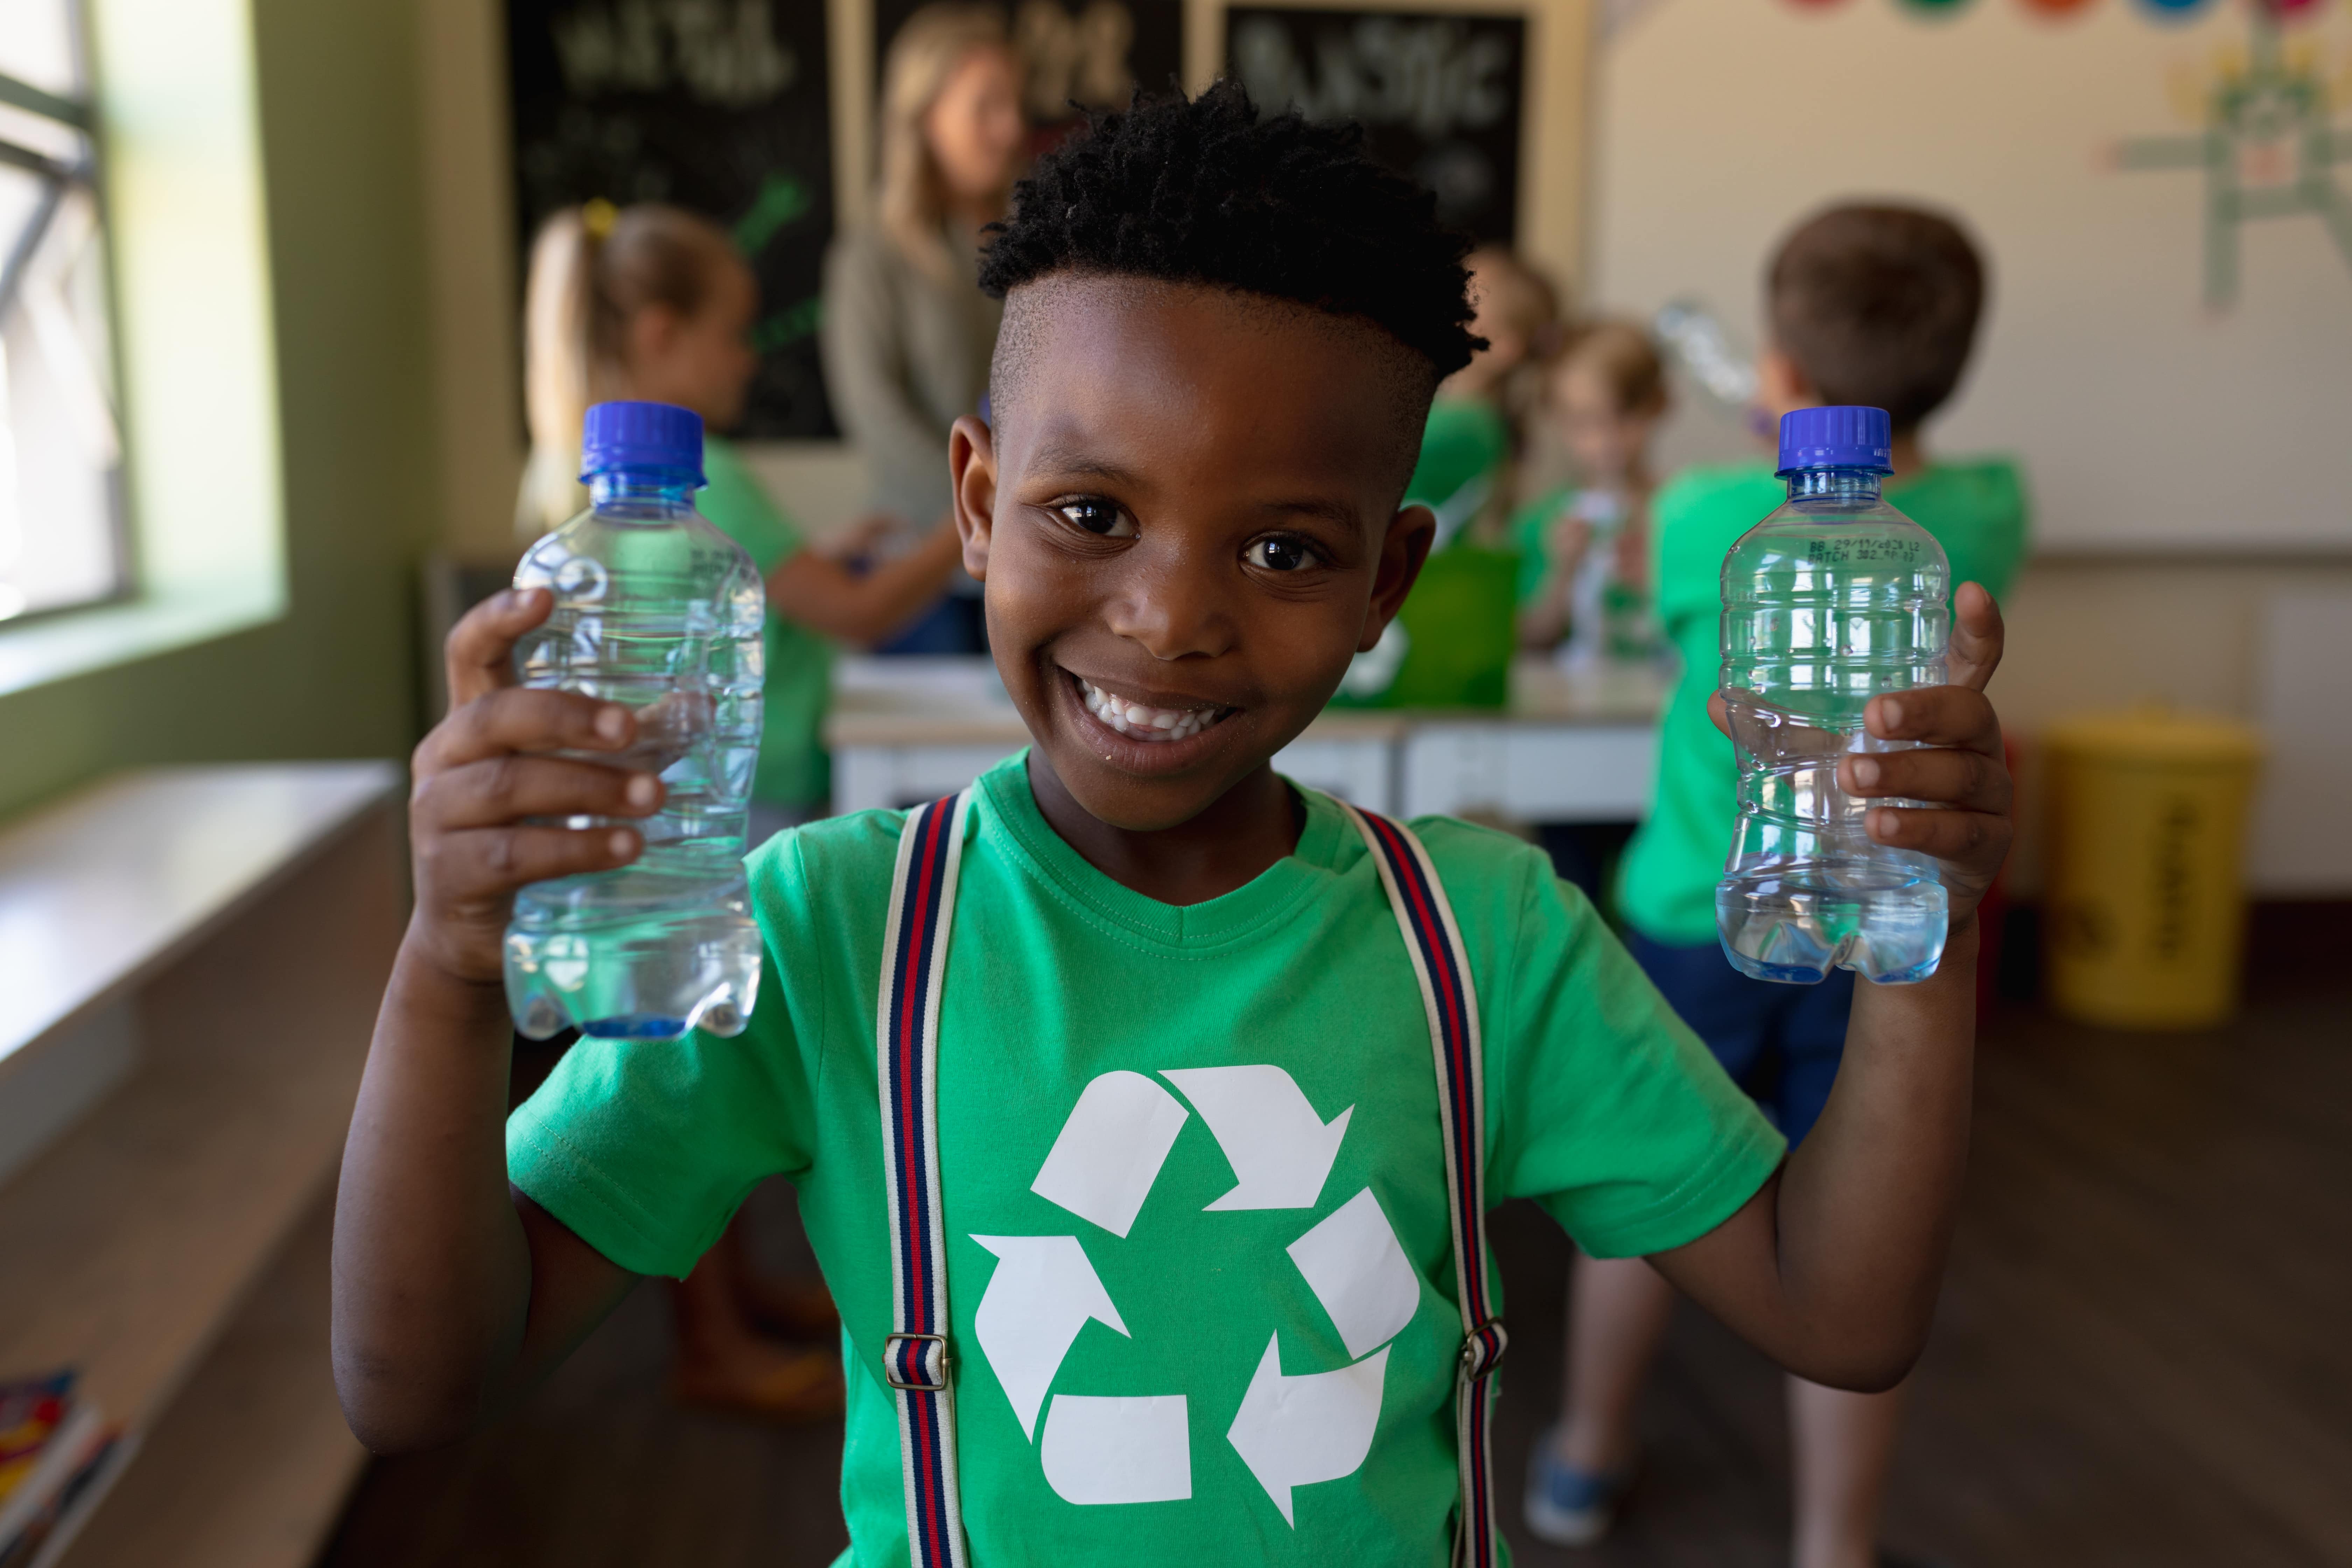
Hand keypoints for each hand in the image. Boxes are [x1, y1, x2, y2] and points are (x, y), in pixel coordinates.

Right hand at [405, 589, 662, 982]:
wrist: (475, 937)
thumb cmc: (530, 836)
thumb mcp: (567, 778)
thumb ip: (623, 741)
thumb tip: (701, 705)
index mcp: (470, 722)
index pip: (470, 654)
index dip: (499, 619)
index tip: (545, 596)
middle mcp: (445, 759)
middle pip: (499, 717)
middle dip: (569, 717)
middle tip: (632, 729)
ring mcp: (438, 817)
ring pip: (509, 786)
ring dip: (589, 788)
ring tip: (654, 798)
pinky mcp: (450, 874)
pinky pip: (512, 854)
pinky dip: (575, 847)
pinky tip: (624, 846)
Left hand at [1708, 582, 2012, 925]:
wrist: (1898, 898)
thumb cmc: (1868, 809)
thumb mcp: (1828, 766)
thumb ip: (1785, 736)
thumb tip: (1716, 703)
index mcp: (1942, 718)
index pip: (1974, 662)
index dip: (1979, 629)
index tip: (1971, 592)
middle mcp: (1976, 748)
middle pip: (1968, 713)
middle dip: (1923, 711)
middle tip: (1874, 716)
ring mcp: (1989, 797)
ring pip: (1960, 773)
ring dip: (1906, 774)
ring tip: (1854, 779)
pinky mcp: (1987, 847)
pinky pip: (1961, 832)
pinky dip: (1920, 827)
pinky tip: (1882, 827)